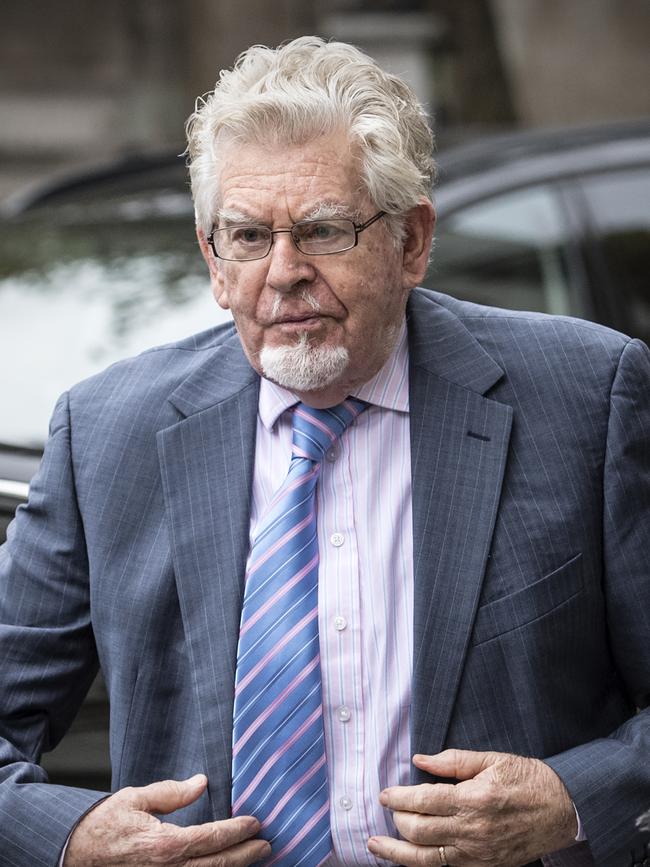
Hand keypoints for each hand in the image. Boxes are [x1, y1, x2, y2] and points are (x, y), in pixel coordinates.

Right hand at [64, 773, 270, 865]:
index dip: (237, 831)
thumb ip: (172, 792)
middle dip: (245, 855)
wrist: (73, 854)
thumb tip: (202, 782)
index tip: (255, 823)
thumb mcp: (136, 798)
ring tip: (253, 858)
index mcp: (164, 845)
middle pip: (217, 865)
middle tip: (266, 845)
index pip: (211, 838)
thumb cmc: (103, 825)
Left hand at [367, 749, 577, 866]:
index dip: (399, 799)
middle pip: (419, 831)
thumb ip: (453, 761)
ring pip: (427, 858)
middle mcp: (473, 830)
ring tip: (375, 844)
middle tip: (387, 807)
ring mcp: (478, 854)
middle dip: (397, 820)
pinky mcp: (484, 866)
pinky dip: (422, 864)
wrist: (563, 811)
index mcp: (474, 799)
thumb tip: (420, 760)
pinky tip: (407, 857)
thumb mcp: (493, 760)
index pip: (423, 801)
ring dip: (397, 852)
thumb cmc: (528, 780)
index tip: (384, 794)